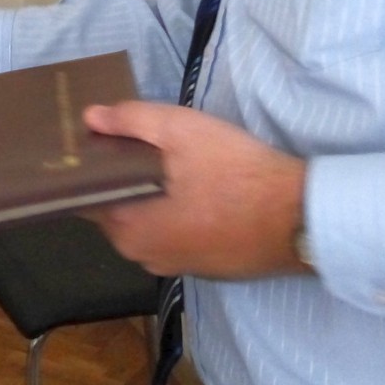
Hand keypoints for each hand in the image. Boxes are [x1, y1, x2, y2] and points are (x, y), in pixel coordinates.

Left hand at [82, 101, 309, 279]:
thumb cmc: (235, 174)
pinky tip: (195, 188)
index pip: (86, 196)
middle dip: (121, 178)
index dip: (87, 167)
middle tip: (138, 141)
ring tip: (166, 160)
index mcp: (126, 228)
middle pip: (115, 209)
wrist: (299, 217)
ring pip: (146, 222)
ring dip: (150, 196)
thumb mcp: (180, 131)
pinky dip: (176, 213)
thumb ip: (130, 120)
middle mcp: (142, 255)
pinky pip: (175, 234)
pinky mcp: (205, 267)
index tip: (93, 141)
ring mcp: (175, 265)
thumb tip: (90, 117)